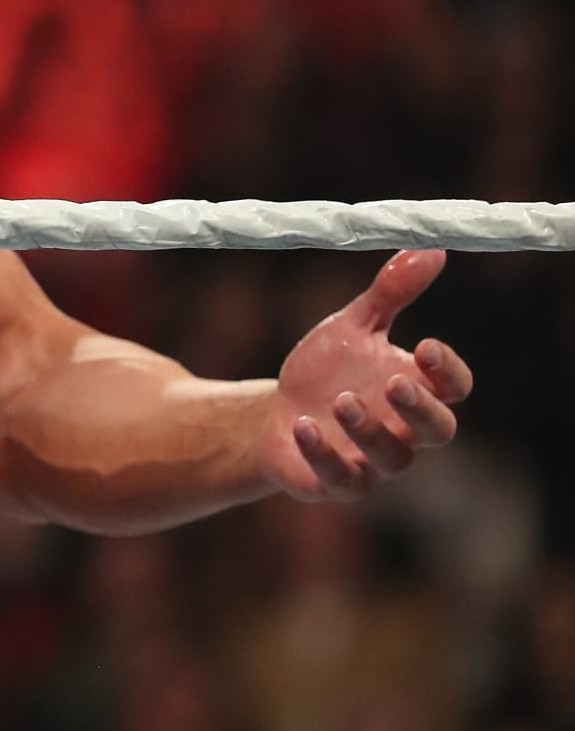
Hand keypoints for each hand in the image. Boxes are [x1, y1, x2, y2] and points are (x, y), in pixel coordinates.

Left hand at [260, 249, 471, 501]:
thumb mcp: (353, 326)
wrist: (276, 412)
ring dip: (368, 429)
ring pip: (392, 459)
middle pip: (439, 431)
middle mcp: (404, 429)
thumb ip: (391, 293)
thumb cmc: (327, 371)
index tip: (426, 346)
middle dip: (421, 409)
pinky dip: (323, 454)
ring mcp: (372, 461)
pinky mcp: (336, 481)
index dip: (449, 371)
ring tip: (341, 400)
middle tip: (394, 384)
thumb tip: (430, 248)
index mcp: (415, 388)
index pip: (455, 387)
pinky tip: (303, 426)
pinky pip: (341, 479)